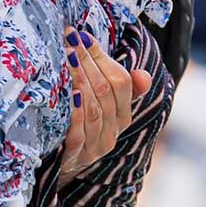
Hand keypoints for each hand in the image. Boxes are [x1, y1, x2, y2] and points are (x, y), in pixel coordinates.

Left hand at [58, 29, 153, 181]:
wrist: (61, 171)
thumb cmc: (82, 131)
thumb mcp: (103, 112)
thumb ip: (122, 91)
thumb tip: (144, 75)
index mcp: (122, 117)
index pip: (121, 82)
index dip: (102, 57)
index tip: (83, 35)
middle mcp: (113, 132)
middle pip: (105, 91)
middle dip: (87, 61)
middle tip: (70, 39)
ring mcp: (95, 146)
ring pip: (93, 109)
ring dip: (80, 79)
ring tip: (66, 57)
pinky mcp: (76, 157)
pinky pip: (78, 132)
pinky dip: (75, 112)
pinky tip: (67, 94)